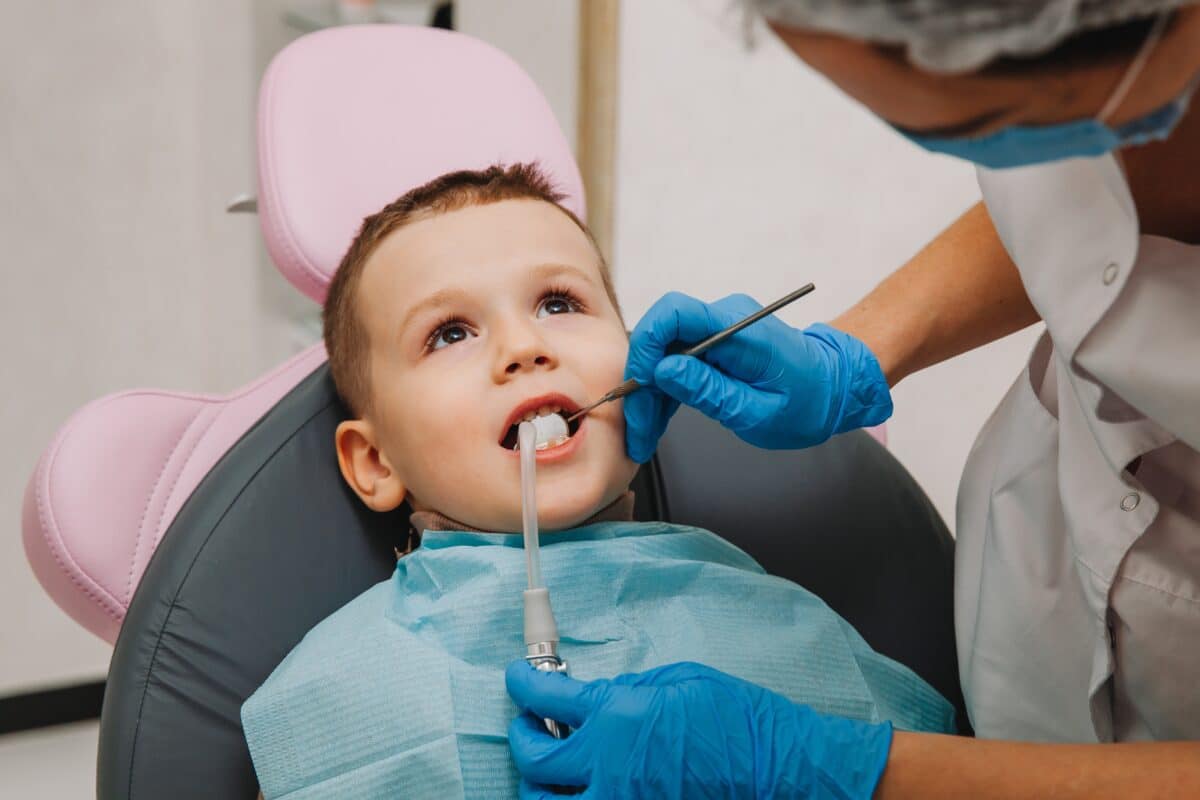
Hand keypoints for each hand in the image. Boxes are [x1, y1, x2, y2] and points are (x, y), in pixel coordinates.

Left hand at [505, 660, 892, 798]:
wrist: (773, 765)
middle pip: (534, 759)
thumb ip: (624, 690)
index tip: (518, 678)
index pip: (545, 697)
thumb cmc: (733, 717)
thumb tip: (593, 698)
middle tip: (528, 725)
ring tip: (548, 767)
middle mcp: (607, 766)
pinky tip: (583, 788)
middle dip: (522, 737)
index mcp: (616, 717)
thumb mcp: (675, 681)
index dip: (523, 683)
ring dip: (540, 783)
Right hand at [623, 292, 892, 460]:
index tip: (640, 388)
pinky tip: (657, 421)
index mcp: (740, 331)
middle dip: (641, 384)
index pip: (675, 313)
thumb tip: (663, 371)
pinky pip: (677, 362)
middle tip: (638, 432)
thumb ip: (711, 391)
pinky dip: (664, 392)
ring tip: (644, 438)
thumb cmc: (808, 402)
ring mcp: (717, 331)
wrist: (835, 387)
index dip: (647, 346)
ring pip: (663, 355)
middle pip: (661, 339)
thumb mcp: (760, 411)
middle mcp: (723, 320)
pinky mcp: (713, 346)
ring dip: (649, 394)